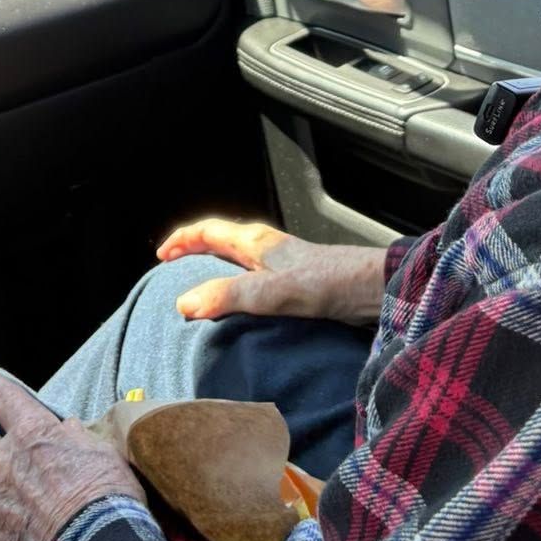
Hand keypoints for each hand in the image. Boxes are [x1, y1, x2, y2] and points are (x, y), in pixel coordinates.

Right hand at [156, 216, 386, 325]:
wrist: (378, 289)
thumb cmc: (331, 284)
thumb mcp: (274, 292)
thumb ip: (231, 296)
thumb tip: (185, 303)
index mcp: (258, 243)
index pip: (210, 231)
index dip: (184, 240)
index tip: (162, 255)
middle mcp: (269, 249)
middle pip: (223, 241)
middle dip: (196, 251)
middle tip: (175, 271)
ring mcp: (285, 265)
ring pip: (240, 260)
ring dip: (217, 269)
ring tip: (203, 291)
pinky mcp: (300, 283)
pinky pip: (256, 279)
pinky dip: (238, 287)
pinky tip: (244, 310)